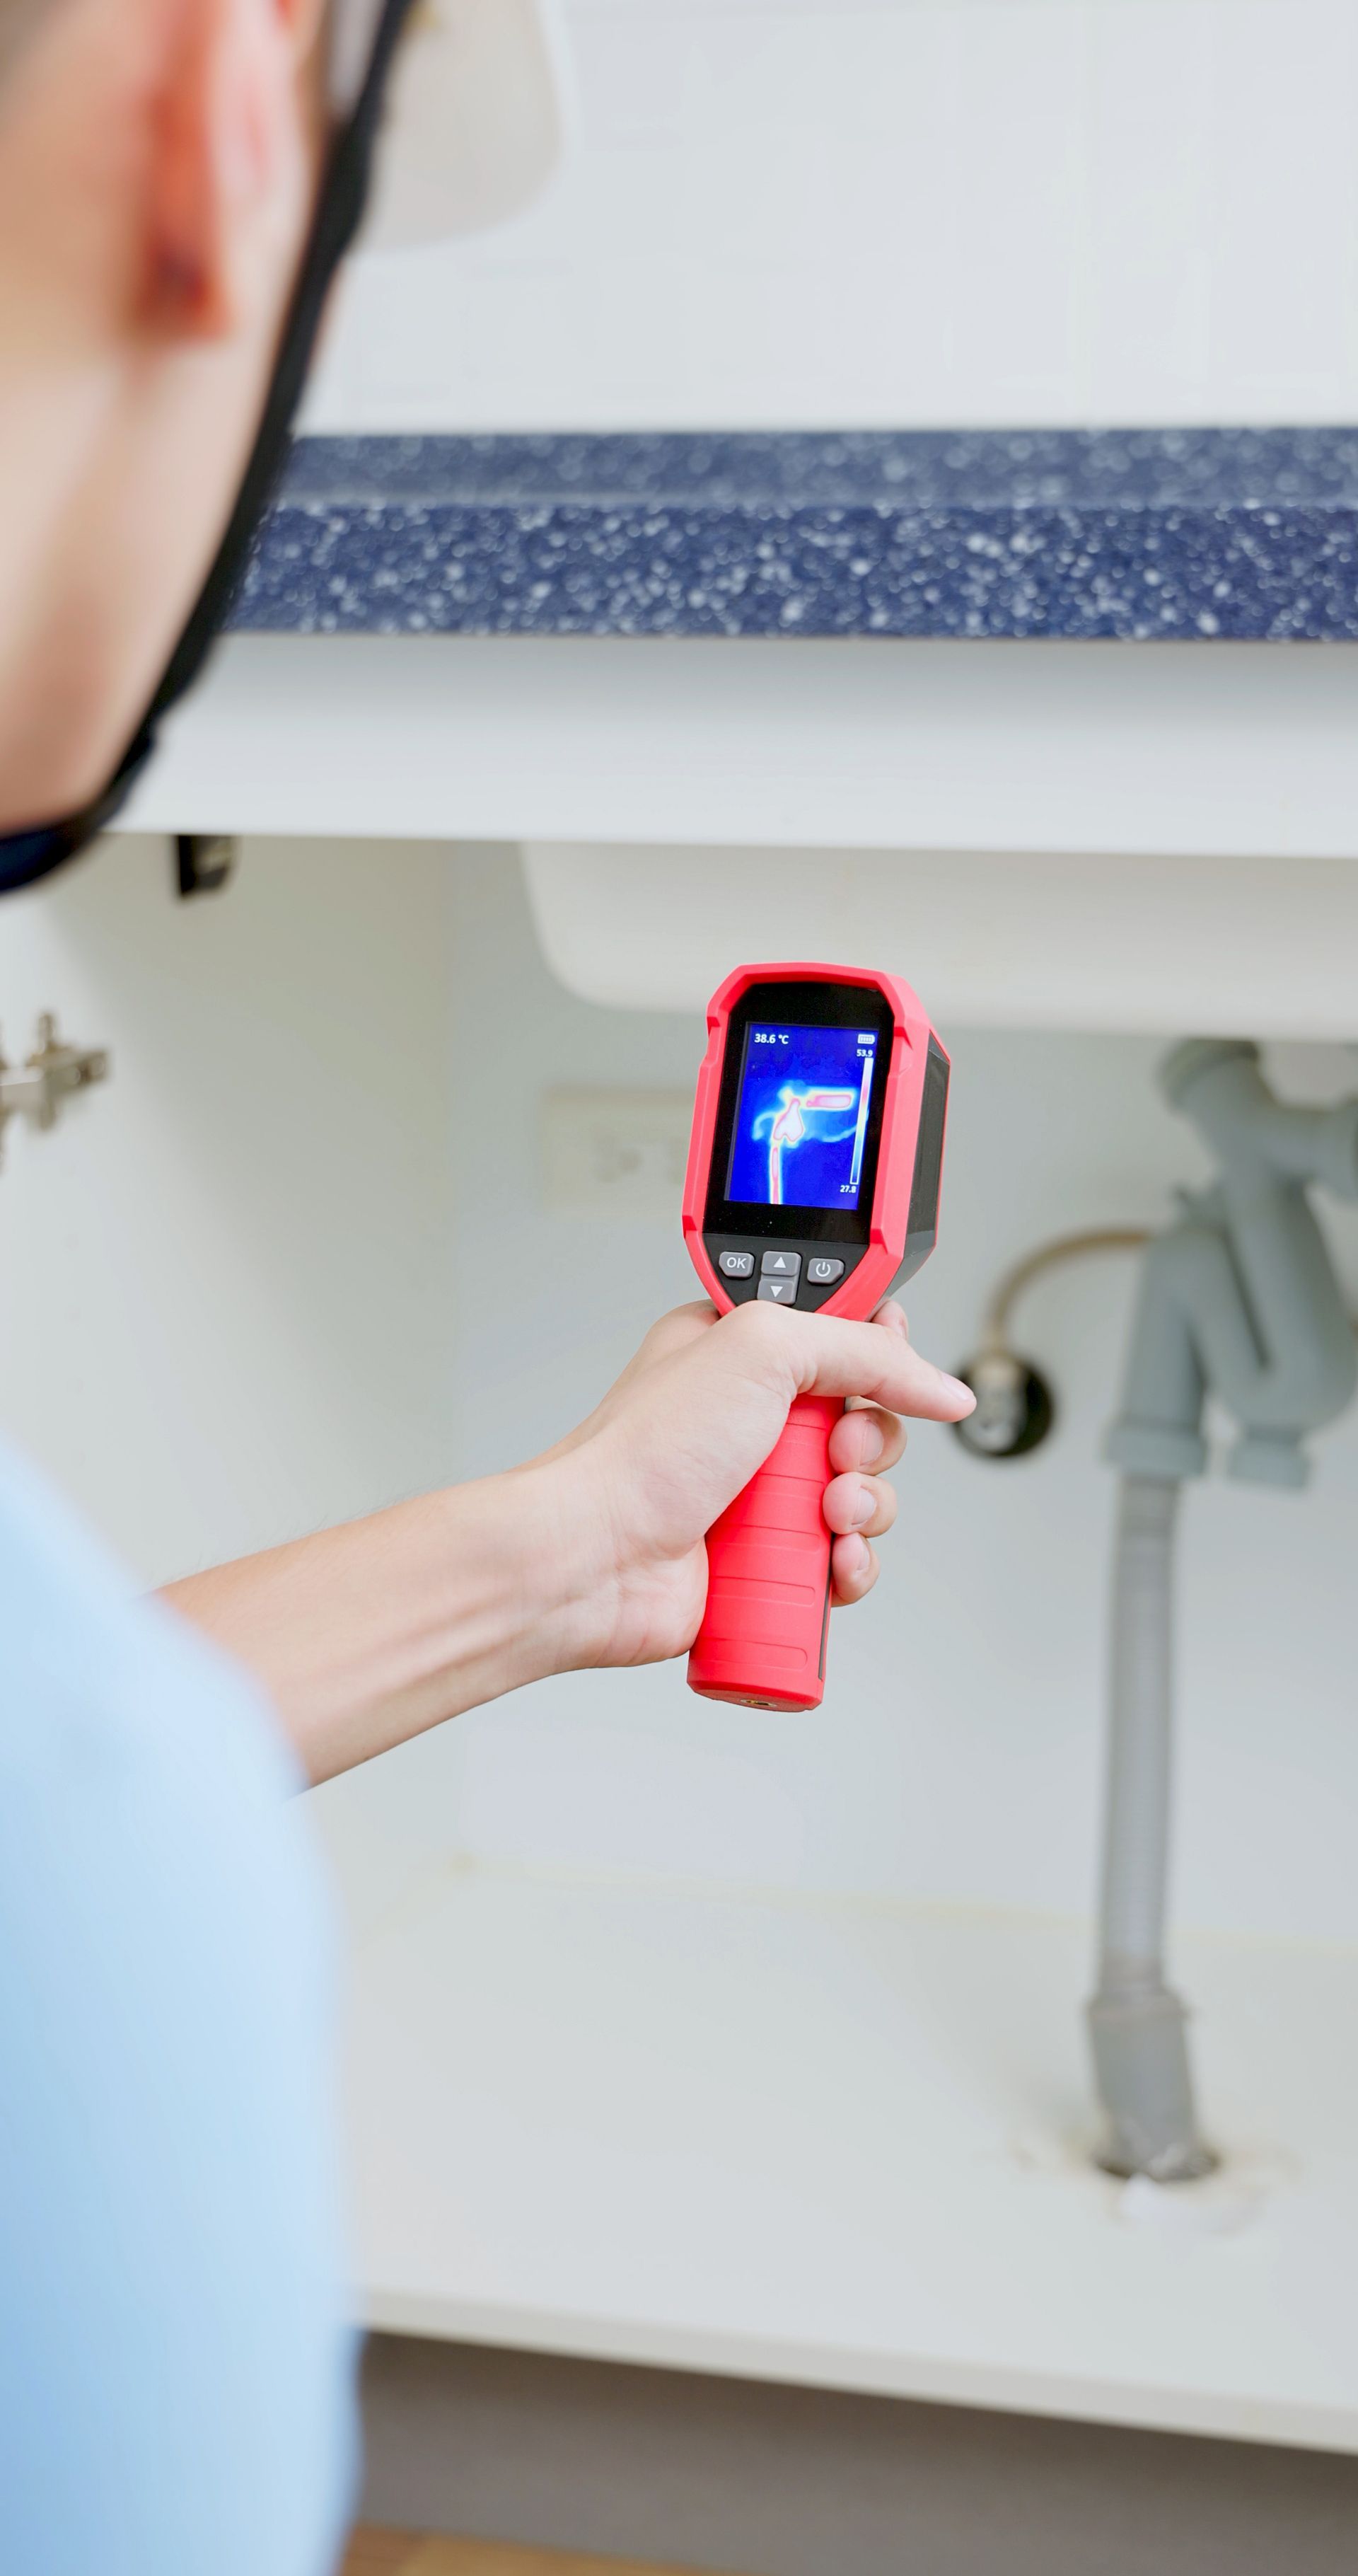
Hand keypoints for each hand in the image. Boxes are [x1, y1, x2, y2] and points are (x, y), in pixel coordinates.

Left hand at [542, 1297, 974, 1673]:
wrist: (594, 1557)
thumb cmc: (642, 1451)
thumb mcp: (763, 1349)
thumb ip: (862, 1349)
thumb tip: (938, 1383)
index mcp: (740, 1353)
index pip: (840, 1335)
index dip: (878, 1350)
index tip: (889, 1361)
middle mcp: (751, 1421)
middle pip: (867, 1420)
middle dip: (871, 1441)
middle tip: (837, 1449)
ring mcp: (759, 1494)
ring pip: (862, 1496)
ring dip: (864, 1507)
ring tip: (824, 1513)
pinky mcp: (766, 1560)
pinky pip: (843, 1561)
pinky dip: (849, 1565)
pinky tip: (829, 1562)